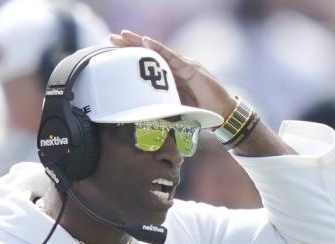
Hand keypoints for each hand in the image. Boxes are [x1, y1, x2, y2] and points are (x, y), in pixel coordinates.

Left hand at [110, 30, 235, 119]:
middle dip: (131, 46)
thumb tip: (140, 112)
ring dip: (141, 43)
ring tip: (125, 36)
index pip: (149, 64)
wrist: (222, 115)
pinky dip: (160, 49)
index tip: (114, 52)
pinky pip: (173, 58)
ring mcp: (185, 66)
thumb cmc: (200, 113)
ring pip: (159, 52)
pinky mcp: (192, 69)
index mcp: (171, 77)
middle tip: (112, 38)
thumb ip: (160, 106)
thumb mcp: (174, 109)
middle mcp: (177, 68)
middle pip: (151, 54)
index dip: (132, 57)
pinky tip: (147, 42)